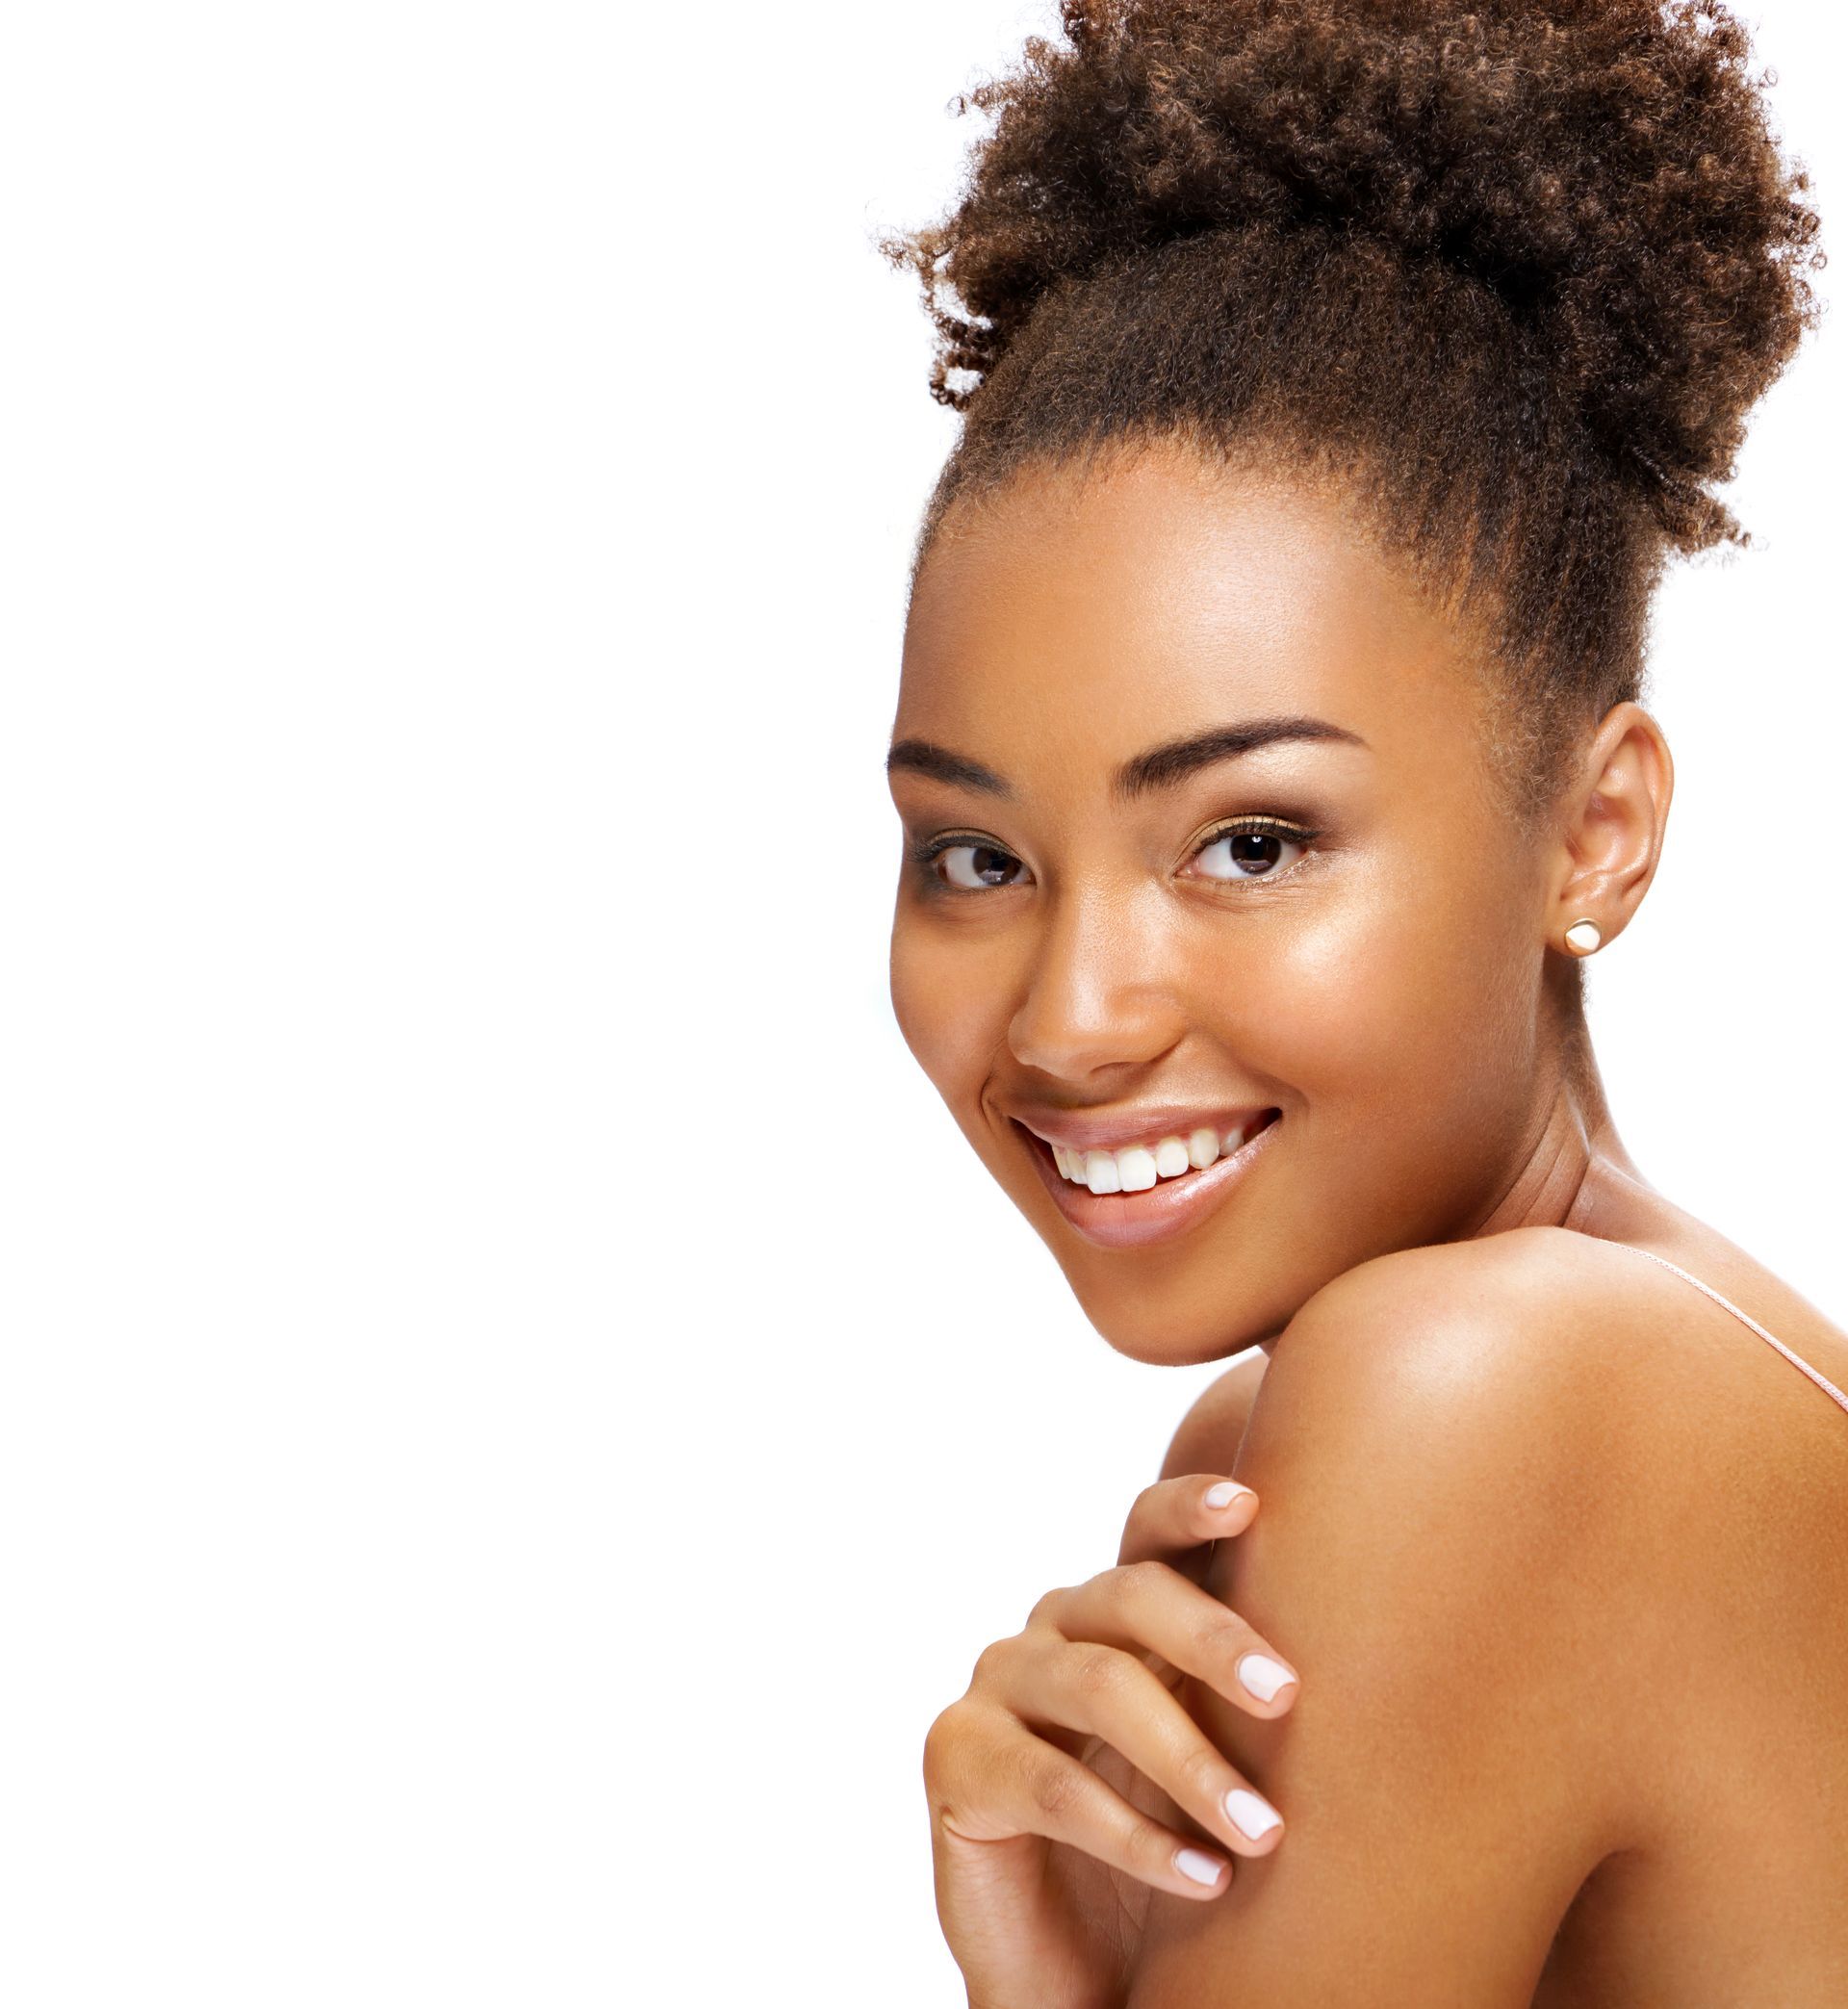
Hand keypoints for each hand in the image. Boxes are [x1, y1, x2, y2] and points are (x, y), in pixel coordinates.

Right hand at [922, 1474, 1299, 2008]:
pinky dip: (1139, 1836)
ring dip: (1191, 1761)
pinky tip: (1206, 1879)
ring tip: (1265, 1834)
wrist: (1070, 1967)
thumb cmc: (1163, 1847)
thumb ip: (1247, 1700)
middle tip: (1289, 1695)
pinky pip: (1055, 1785)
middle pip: (1127, 1596)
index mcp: (1114, 1613)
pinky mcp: (957, 1758)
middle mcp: (1052, 1630)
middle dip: (1214, 1638)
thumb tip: (1377, 1652)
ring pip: (1099, 1686)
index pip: (1147, 1534)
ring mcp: (997, 1687)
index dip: (1188, 1508)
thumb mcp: (1212, 1759)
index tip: (1250, 1505)